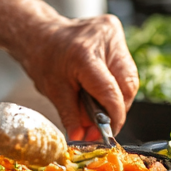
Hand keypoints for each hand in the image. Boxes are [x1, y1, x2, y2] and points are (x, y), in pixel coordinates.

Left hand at [12, 15, 138, 141]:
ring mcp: (112, 33)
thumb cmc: (43, 58)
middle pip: (127, 84)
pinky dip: (116, 83)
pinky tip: (101, 87)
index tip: (107, 133)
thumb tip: (83, 138)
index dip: (113, 118)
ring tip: (98, 104)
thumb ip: (72, 117)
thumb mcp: (53, 91)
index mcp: (84, 55)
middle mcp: (104, 39)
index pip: (111, 92)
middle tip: (102, 123)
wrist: (40, 34)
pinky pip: (125, 67)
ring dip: (118, 97)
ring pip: (130, 77)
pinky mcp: (116, 31)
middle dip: (117, 109)